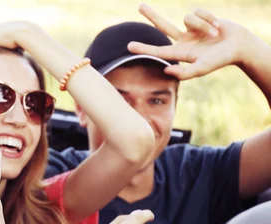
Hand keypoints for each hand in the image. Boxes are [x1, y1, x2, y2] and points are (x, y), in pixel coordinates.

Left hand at [128, 3, 252, 79]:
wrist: (239, 46)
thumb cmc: (220, 59)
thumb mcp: (201, 69)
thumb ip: (184, 74)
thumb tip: (166, 70)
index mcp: (180, 53)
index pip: (158, 50)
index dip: (144, 48)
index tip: (128, 46)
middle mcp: (183, 40)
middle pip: (163, 25)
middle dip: (152, 15)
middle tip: (140, 6)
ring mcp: (192, 28)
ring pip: (187, 17)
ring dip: (203, 24)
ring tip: (215, 34)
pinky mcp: (201, 18)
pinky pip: (198, 12)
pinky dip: (209, 19)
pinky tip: (218, 27)